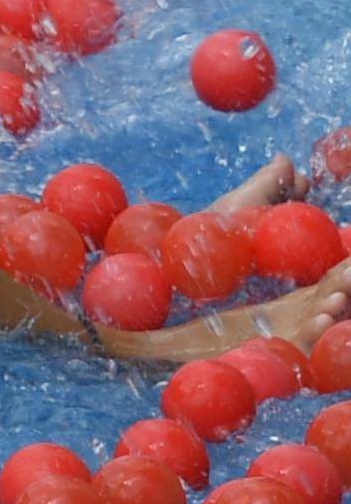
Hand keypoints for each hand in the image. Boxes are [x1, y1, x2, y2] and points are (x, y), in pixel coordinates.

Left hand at [93, 158, 350, 361]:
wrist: (170, 272)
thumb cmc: (208, 237)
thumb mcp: (238, 208)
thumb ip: (266, 187)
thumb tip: (289, 161)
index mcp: (298, 268)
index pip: (333, 265)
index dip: (346, 260)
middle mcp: (298, 297)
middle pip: (333, 293)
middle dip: (347, 285)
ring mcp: (285, 321)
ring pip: (320, 318)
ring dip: (334, 310)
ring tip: (338, 306)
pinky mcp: (268, 341)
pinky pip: (297, 342)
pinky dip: (312, 334)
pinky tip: (321, 324)